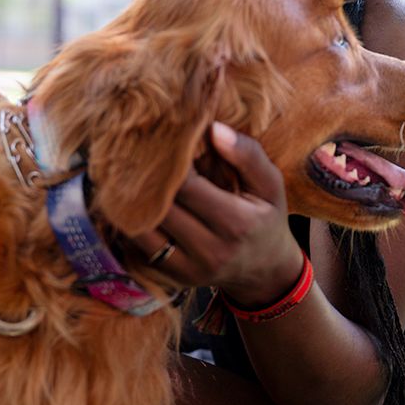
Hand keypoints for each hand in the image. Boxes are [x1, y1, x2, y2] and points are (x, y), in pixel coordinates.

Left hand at [135, 122, 303, 305]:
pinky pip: (141, 246)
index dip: (170, 162)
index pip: (186, 186)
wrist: (265, 269)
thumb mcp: (271, 183)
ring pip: (143, 230)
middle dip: (147, 179)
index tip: (165, 141)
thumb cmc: (267, 216)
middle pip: (161, 208)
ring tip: (133, 176)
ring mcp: (189, 268)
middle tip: (140, 154)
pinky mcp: (174, 276)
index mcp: (236, 223)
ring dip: (133, 202)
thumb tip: (213, 129)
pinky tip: (136, 202)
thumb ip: (248, 154)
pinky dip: (135, 223)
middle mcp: (211, 251)